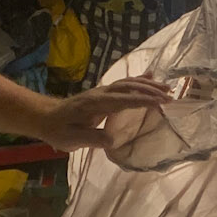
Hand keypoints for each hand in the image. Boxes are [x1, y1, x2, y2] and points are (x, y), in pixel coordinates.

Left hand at [39, 76, 172, 151]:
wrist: (46, 117)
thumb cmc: (59, 131)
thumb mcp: (72, 140)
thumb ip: (92, 139)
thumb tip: (114, 139)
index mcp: (95, 104)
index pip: (123, 100)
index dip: (143, 100)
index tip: (161, 103)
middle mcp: (101, 93)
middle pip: (129, 88)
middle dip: (151, 91)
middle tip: (170, 96)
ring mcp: (102, 91)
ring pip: (128, 83)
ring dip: (148, 85)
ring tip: (167, 88)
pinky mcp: (103, 93)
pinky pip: (123, 84)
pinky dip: (138, 80)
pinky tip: (150, 76)